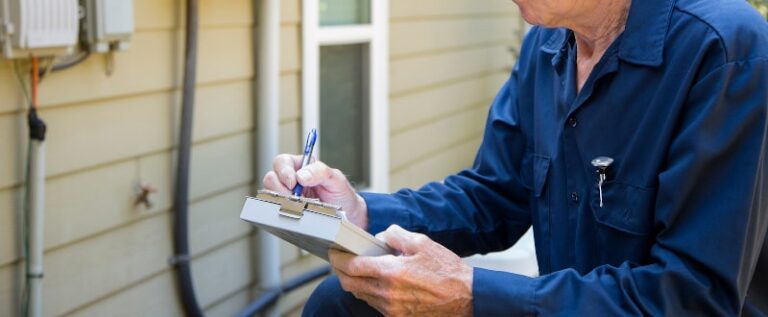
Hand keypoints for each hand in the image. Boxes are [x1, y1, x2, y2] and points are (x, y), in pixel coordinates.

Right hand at [262, 154, 368, 228]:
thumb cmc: (340, 193)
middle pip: (271, 178)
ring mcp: (287, 195)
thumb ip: (320, 171)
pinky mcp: (286, 209)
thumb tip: (301, 175)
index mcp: (300, 166)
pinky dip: (284, 211)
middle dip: (281, 189)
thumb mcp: (336, 179)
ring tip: (301, 206)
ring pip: (270, 195)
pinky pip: (275, 209)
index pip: (282, 162)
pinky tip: (298, 213)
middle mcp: (290, 179)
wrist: (347, 214)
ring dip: (283, 201)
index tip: (293, 183)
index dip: (284, 171)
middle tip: (297, 198)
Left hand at [329, 225, 472, 316]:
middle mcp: (387, 293)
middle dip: (341, 272)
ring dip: (355, 282)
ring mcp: (391, 308)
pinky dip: (370, 292)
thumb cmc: (447, 271)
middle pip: (350, 284)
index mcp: (391, 272)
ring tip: (360, 270)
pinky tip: (378, 283)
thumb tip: (381, 236)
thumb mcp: (422, 242)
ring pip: (361, 295)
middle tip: (341, 261)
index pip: (352, 267)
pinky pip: (375, 304)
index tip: (334, 253)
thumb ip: (395, 235)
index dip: (338, 259)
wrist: (466, 297)